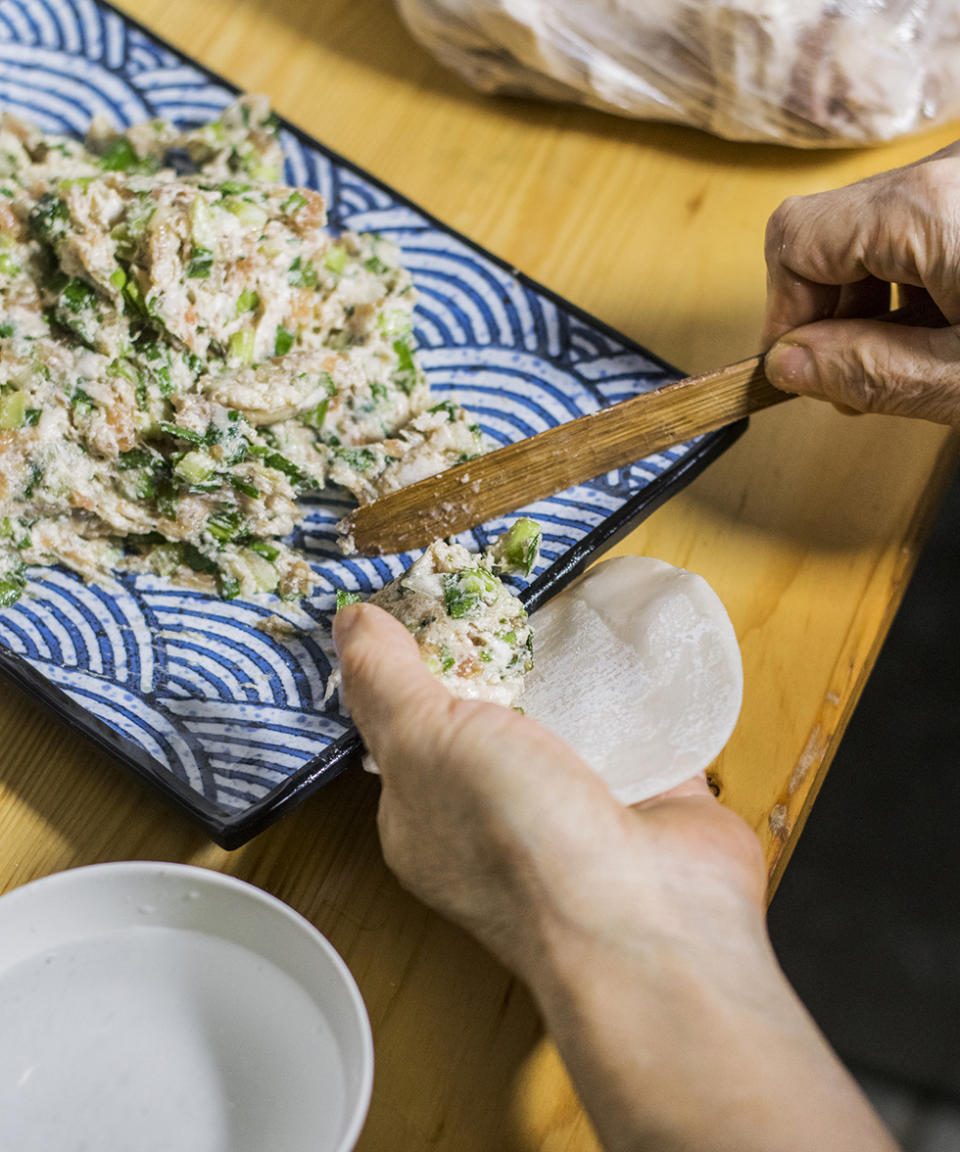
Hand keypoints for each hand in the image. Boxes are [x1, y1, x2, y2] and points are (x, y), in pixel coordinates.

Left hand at [334, 603, 895, 1151]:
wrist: (648, 916)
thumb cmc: (514, 838)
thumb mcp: (425, 745)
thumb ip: (386, 682)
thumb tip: (350, 619)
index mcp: (424, 815)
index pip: (404, 727)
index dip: (409, 662)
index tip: (423, 594)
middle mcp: (493, 816)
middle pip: (486, 715)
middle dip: (494, 654)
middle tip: (498, 580)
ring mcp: (574, 808)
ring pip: (561, 718)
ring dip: (565, 667)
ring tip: (562, 587)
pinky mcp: (645, 792)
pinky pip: (633, 724)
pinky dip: (633, 685)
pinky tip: (629, 630)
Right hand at [762, 142, 959, 425]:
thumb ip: (870, 371)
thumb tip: (789, 364)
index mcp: (928, 208)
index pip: (796, 239)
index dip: (781, 312)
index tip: (795, 369)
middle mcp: (948, 169)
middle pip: (836, 229)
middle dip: (831, 309)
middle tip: (854, 379)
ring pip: (882, 227)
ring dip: (876, 298)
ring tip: (913, 360)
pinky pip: (929, 221)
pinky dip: (923, 277)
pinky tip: (951, 326)